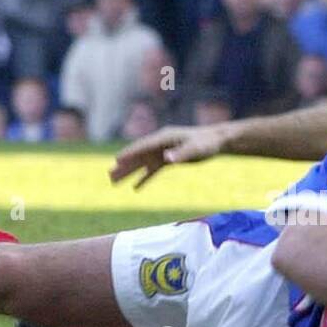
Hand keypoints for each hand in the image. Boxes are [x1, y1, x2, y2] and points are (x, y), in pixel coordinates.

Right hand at [110, 124, 228, 187]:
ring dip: (129, 172)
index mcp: (164, 138)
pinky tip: (135, 188)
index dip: (130, 153)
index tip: (117, 160)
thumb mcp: (195, 149)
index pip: (143, 146)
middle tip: (109, 175)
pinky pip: (153, 170)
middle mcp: (160, 144)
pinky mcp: (168, 159)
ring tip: (114, 181)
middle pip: (138, 156)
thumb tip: (167, 158)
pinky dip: (144, 178)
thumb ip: (181, 154)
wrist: (217, 141)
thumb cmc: (207, 143)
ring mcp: (163, 151)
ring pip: (142, 163)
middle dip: (124, 166)